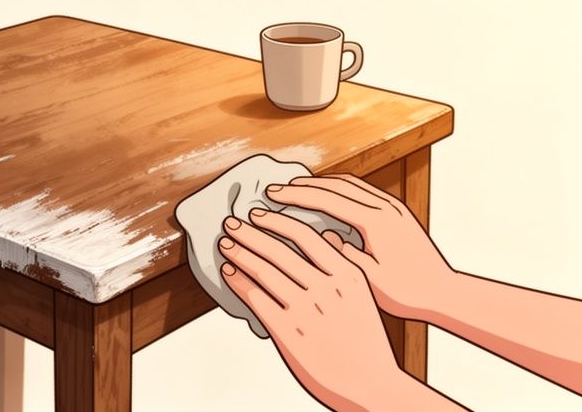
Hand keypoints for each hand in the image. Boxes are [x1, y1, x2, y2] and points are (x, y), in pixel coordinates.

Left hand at [219, 209, 405, 410]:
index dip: (276, 220)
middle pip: (279, 249)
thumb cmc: (366, 340)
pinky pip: (256, 297)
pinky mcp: (287, 331)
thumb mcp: (363, 295)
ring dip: (239, 253)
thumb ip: (344, 265)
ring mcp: (306, 309)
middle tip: (231, 222)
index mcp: (348, 274)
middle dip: (249, 232)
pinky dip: (238, 281)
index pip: (305, 235)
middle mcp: (326, 288)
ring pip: (263, 270)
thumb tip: (328, 235)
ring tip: (226, 244)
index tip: (258, 213)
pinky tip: (230, 273)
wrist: (372, 384)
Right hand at [265, 174, 455, 320]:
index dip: (296, 196)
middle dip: (302, 186)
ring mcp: (393, 207)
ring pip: (349, 184)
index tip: (272, 195)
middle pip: (335, 186)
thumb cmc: (409, 292)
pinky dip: (339, 188)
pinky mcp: (397, 212)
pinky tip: (328, 196)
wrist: (445, 293)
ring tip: (296, 188)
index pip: (327, 200)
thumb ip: (344, 253)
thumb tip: (324, 233)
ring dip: (320, 184)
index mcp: (376, 222)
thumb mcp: (369, 278)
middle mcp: (385, 208)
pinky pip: (362, 190)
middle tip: (275, 189)